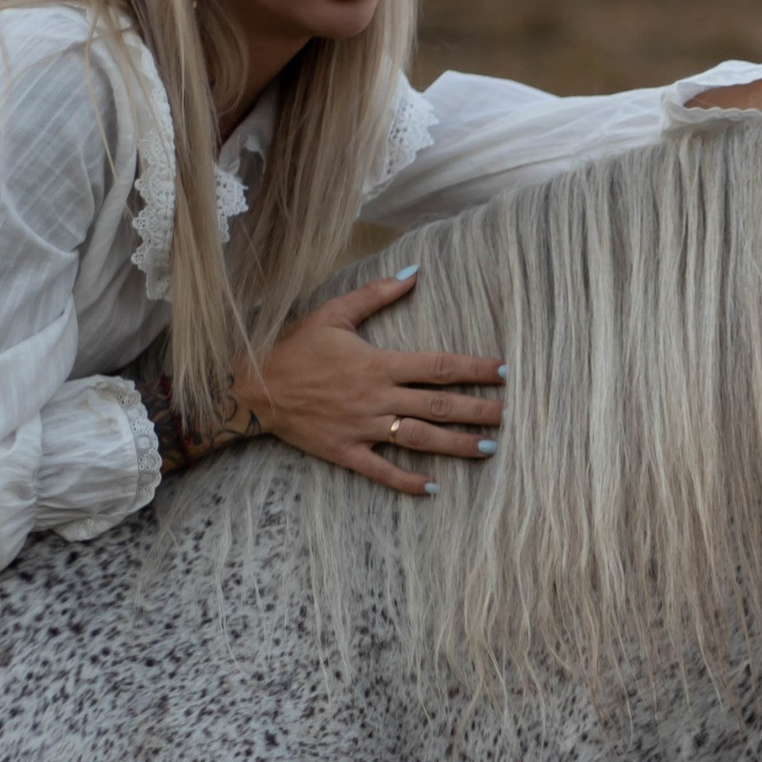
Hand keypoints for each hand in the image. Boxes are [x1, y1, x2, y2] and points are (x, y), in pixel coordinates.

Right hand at [237, 271, 507, 496]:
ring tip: (488, 448)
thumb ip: (375, 294)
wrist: (252, 386)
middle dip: (477, 410)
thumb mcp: (333, 312)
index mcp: (378, 364)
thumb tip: (413, 273)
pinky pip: (381, 471)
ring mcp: (362, 427)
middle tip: (509, 415)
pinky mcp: (345, 451)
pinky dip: (407, 481)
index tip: (504, 372)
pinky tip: (434, 488)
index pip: (438, 367)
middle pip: (438, 406)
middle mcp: (376, 397)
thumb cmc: (293, 346)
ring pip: (419, 439)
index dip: (474, 369)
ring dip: (456, 446)